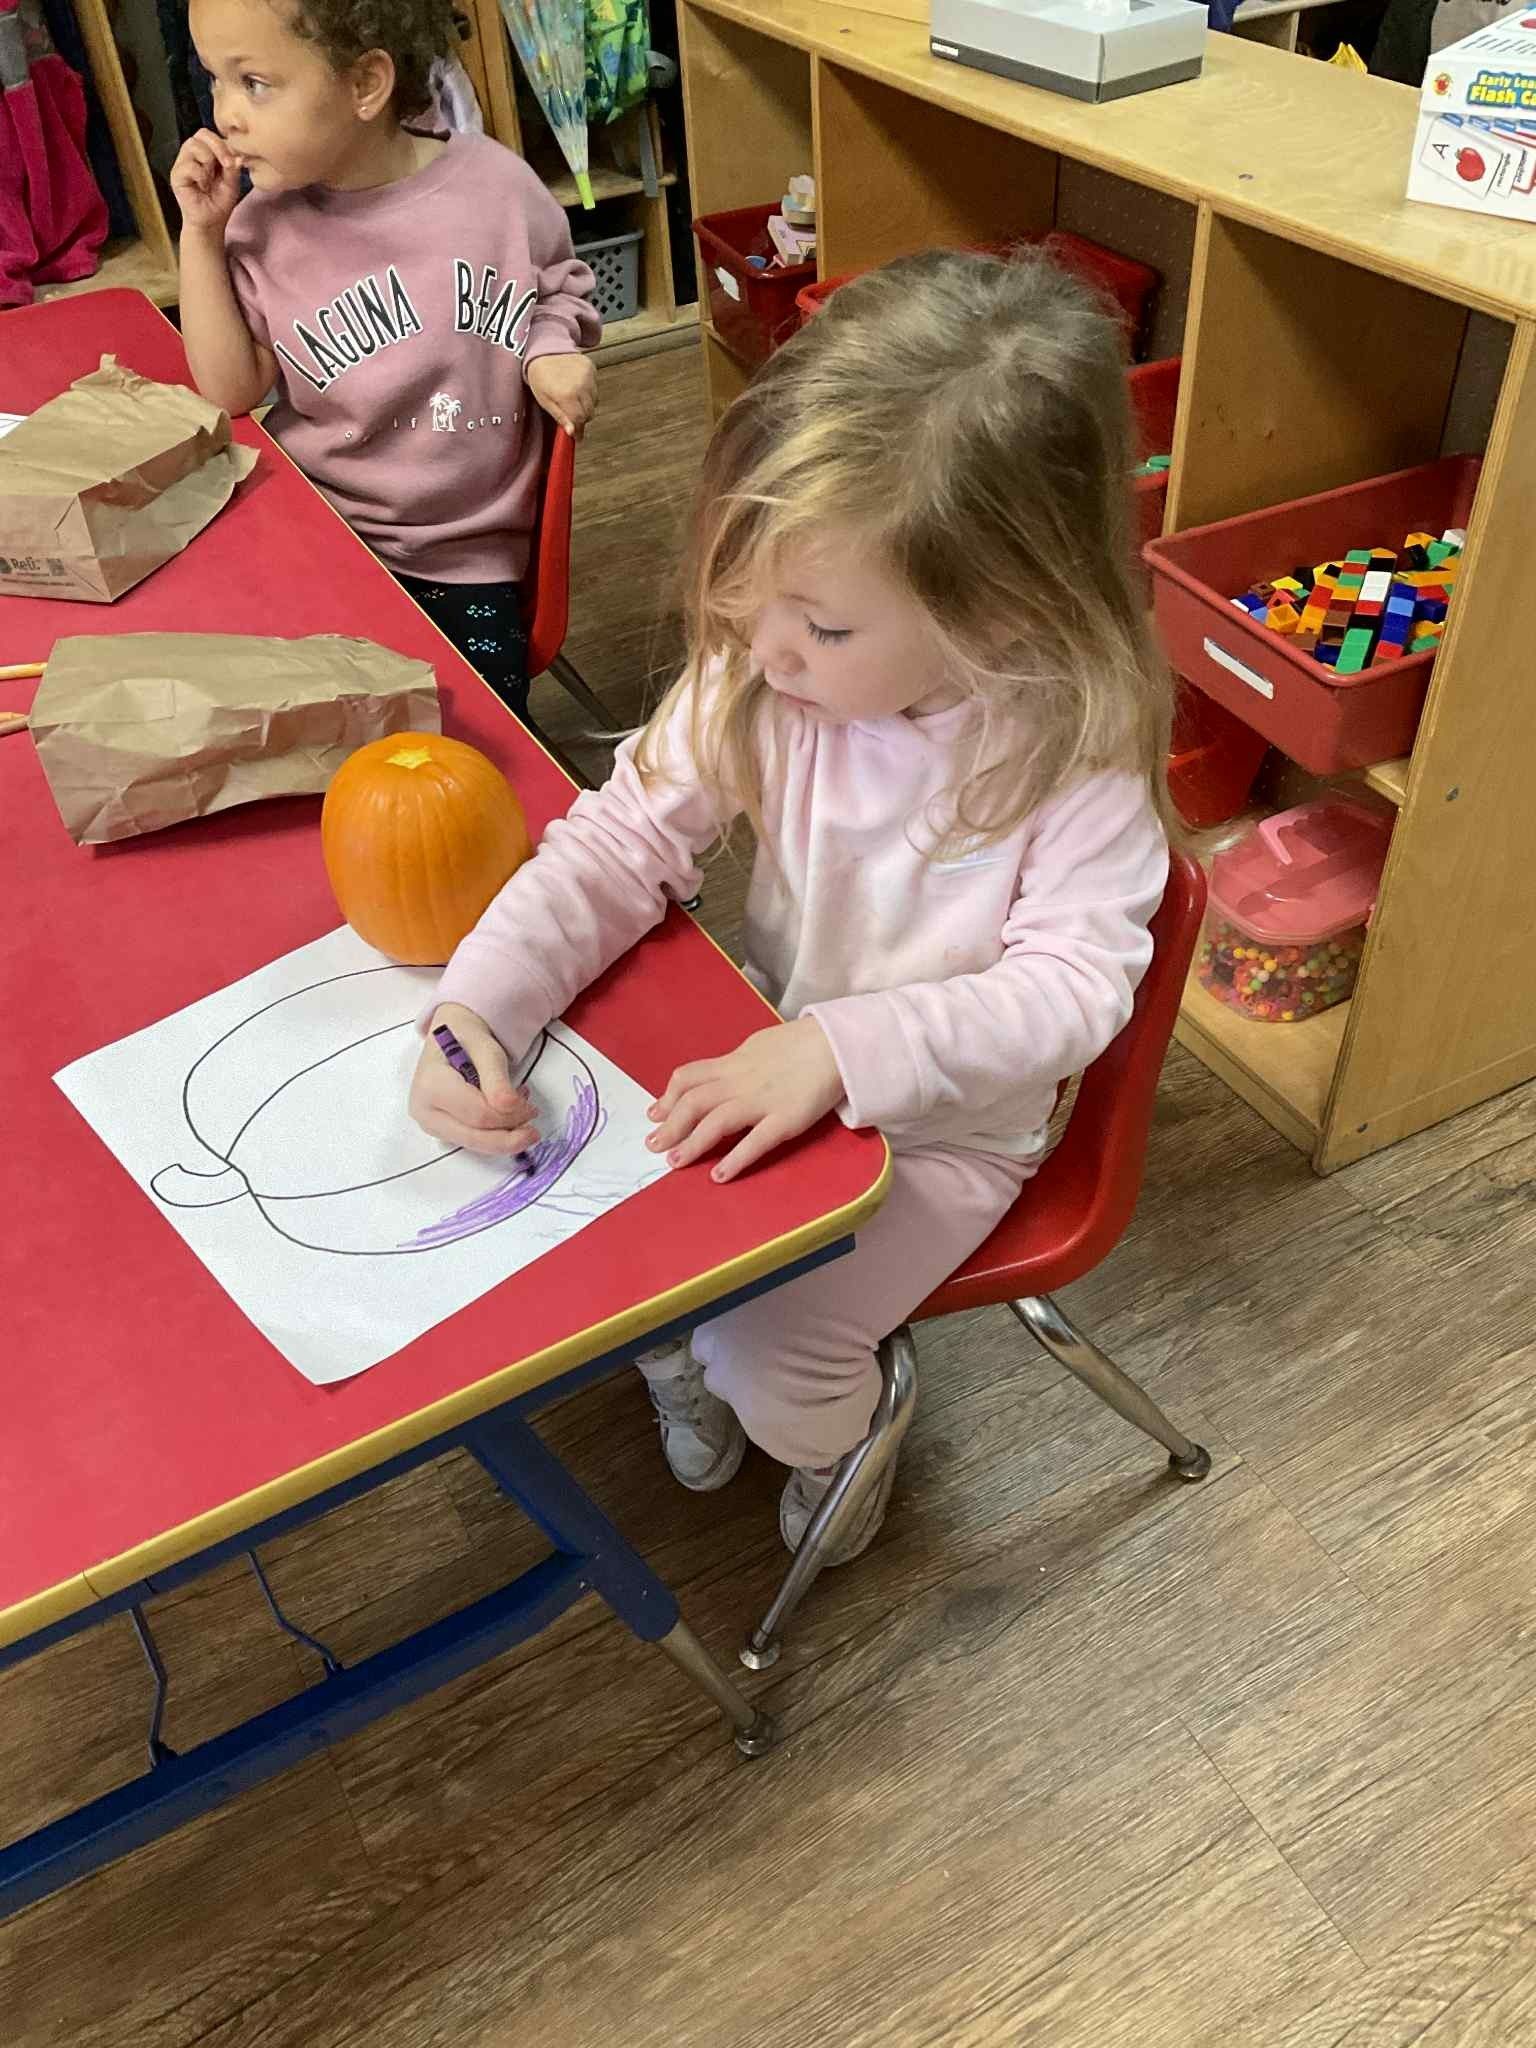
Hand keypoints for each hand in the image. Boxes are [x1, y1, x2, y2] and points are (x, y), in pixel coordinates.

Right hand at [171, 129, 243, 234]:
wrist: (210, 223)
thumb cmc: (219, 202)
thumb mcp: (232, 184)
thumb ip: (233, 168)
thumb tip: (238, 156)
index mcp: (206, 152)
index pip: (211, 135)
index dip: (223, 144)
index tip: (234, 161)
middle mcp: (192, 154)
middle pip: (201, 134)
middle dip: (217, 148)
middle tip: (226, 166)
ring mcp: (182, 163)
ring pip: (193, 145)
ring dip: (208, 161)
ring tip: (211, 179)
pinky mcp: (176, 175)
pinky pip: (189, 165)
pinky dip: (201, 175)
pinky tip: (204, 187)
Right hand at [408, 1003, 539, 1158]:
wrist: (452, 1037)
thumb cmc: (467, 1039)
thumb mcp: (487, 1050)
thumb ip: (496, 1079)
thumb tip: (509, 1106)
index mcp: (431, 1085)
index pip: (478, 1114)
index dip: (510, 1117)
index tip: (531, 1108)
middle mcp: (424, 1110)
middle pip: (473, 1136)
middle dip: (508, 1137)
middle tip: (533, 1130)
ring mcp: (430, 1123)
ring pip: (473, 1144)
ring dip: (503, 1136)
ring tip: (520, 1112)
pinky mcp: (441, 1131)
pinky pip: (473, 1141)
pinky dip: (494, 1134)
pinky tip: (506, 1115)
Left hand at [526, 352, 597, 439]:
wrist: (544, 350)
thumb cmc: (540, 375)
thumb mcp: (544, 400)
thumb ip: (560, 417)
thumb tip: (572, 432)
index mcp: (566, 394)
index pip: (579, 419)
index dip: (578, 430)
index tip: (576, 435)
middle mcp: (580, 385)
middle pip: (589, 412)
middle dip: (581, 418)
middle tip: (571, 415)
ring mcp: (588, 376)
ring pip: (594, 402)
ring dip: (586, 405)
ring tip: (572, 398)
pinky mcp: (592, 368)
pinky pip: (595, 388)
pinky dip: (588, 392)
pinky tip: (577, 387)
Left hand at [646, 1018, 843, 1182]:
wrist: (837, 1044)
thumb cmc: (801, 1044)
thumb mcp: (759, 1045)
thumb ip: (737, 1063)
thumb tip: (720, 1073)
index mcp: (734, 1062)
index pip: (689, 1077)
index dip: (668, 1097)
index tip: (655, 1114)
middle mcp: (741, 1081)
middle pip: (694, 1102)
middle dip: (670, 1125)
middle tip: (654, 1145)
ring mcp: (763, 1101)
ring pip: (716, 1121)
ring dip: (692, 1144)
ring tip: (675, 1163)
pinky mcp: (786, 1120)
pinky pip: (755, 1141)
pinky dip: (734, 1159)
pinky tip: (718, 1175)